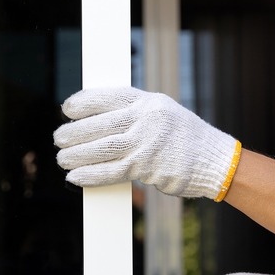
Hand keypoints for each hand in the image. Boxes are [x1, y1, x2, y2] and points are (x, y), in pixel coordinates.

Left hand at [54, 87, 239, 199]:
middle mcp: (146, 119)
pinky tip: (74, 177)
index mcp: (148, 101)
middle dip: (74, 132)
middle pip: (99, 124)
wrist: (215, 161)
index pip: (108, 97)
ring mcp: (146, 143)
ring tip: (62, 158)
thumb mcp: (163, 114)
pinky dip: (90, 175)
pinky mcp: (146, 167)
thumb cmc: (185, 139)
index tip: (67, 108)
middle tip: (59, 138)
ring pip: (101, 148)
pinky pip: (111, 171)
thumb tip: (97, 121)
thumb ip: (134, 115)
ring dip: (76, 155)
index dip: (84, 102)